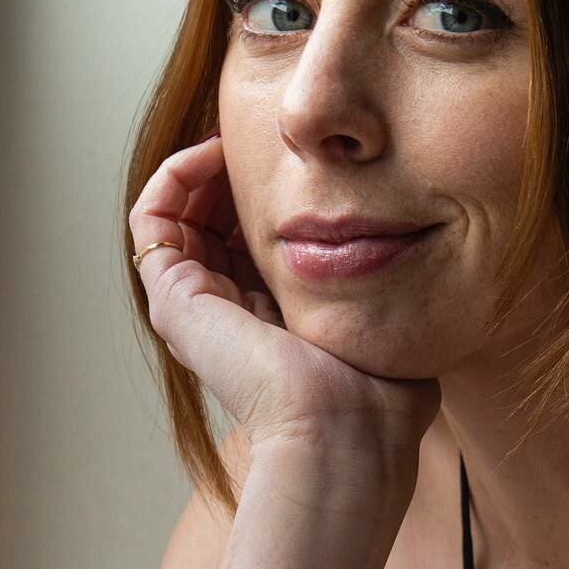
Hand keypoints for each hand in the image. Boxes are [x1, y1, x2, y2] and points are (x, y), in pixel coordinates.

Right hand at [129, 134, 440, 461]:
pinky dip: (174, 176)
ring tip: (237, 139)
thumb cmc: (379, 394)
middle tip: (267, 140)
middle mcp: (228, 314)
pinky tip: (212, 152)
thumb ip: (387, 292)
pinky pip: (152, 219)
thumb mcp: (385, 324)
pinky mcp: (173, 298)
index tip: (304, 162)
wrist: (345, 428)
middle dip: (236, 174)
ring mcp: (195, 307)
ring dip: (203, 168)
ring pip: (180, 216)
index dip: (272, 195)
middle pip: (214, 222)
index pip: (256, 241)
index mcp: (274, 321)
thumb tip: (417, 259)